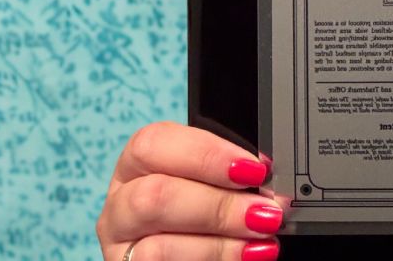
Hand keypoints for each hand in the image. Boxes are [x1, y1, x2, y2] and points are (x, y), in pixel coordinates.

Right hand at [97, 121, 284, 260]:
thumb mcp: (214, 180)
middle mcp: (121, 204)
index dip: (208, 154)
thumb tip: (271, 178)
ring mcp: (122, 247)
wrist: (199, 254)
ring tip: (261, 242)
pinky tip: (245, 258)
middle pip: (156, 196)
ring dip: (219, 245)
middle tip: (265, 214)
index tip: (255, 170)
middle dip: (220, 206)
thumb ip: (232, 174)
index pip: (154, 143)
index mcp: (139, 164)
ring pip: (157, 247)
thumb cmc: (208, 208)